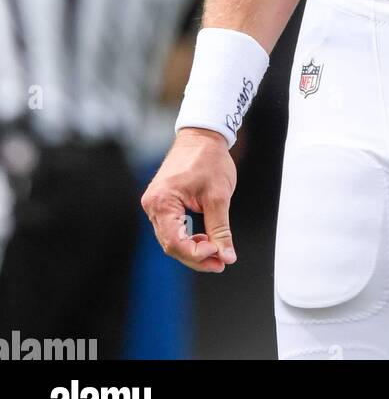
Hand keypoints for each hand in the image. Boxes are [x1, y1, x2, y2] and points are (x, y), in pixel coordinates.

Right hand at [141, 128, 237, 272]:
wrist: (203, 135)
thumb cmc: (210, 159)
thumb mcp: (219, 196)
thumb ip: (221, 229)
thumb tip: (227, 257)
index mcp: (162, 201)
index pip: (174, 242)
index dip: (196, 255)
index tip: (218, 255)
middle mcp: (152, 204)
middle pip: (171, 244)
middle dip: (197, 257)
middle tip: (221, 263)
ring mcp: (155, 204)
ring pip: (172, 239)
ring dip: (193, 249)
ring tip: (217, 252)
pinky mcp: (162, 203)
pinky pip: (172, 228)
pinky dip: (188, 237)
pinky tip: (206, 239)